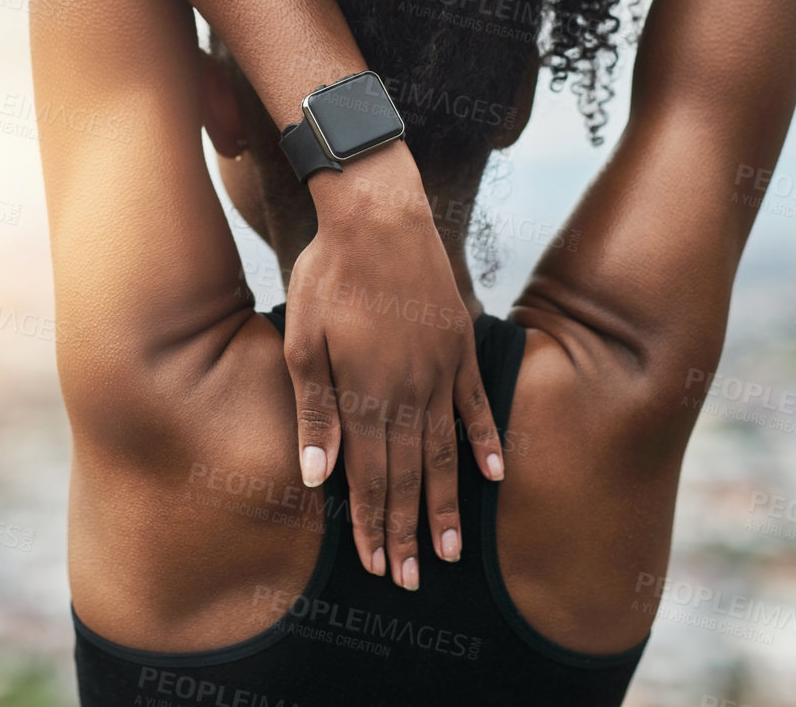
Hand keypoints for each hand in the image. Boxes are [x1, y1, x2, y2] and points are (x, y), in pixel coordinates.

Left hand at [283, 163, 503, 590]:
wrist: (378, 215)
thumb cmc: (329, 275)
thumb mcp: (302, 341)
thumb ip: (315, 410)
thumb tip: (319, 476)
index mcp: (365, 394)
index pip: (370, 477)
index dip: (374, 524)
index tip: (380, 566)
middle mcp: (408, 391)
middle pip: (409, 476)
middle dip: (408, 531)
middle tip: (413, 580)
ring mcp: (440, 371)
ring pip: (445, 453)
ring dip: (447, 505)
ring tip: (452, 551)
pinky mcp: (460, 347)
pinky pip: (477, 406)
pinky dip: (485, 443)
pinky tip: (494, 477)